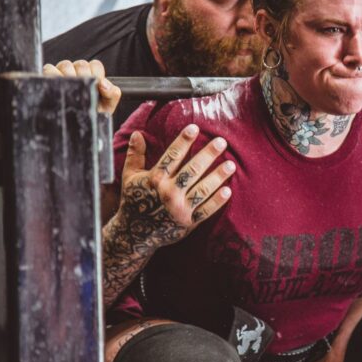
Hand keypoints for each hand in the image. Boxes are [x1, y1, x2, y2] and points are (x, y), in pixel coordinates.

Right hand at [43, 59, 121, 113]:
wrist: (79, 125)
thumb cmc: (92, 112)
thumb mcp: (107, 105)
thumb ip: (112, 93)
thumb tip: (104, 84)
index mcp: (92, 73)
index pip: (95, 64)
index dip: (97, 74)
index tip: (97, 86)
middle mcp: (77, 70)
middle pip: (80, 64)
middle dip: (84, 77)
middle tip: (84, 91)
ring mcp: (62, 72)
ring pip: (65, 65)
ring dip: (70, 77)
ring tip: (72, 92)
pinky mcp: (48, 76)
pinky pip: (49, 69)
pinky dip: (53, 76)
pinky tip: (59, 88)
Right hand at [115, 125, 235, 246]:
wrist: (135, 234)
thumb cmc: (134, 201)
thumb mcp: (130, 177)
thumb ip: (135, 155)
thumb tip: (137, 133)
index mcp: (155, 179)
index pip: (172, 156)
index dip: (184, 141)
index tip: (195, 128)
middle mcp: (169, 193)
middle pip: (192, 170)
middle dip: (208, 155)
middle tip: (222, 142)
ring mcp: (180, 209)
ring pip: (203, 189)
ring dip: (218, 176)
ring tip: (231, 164)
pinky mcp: (188, 222)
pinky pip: (206, 210)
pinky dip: (217, 201)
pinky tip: (228, 190)